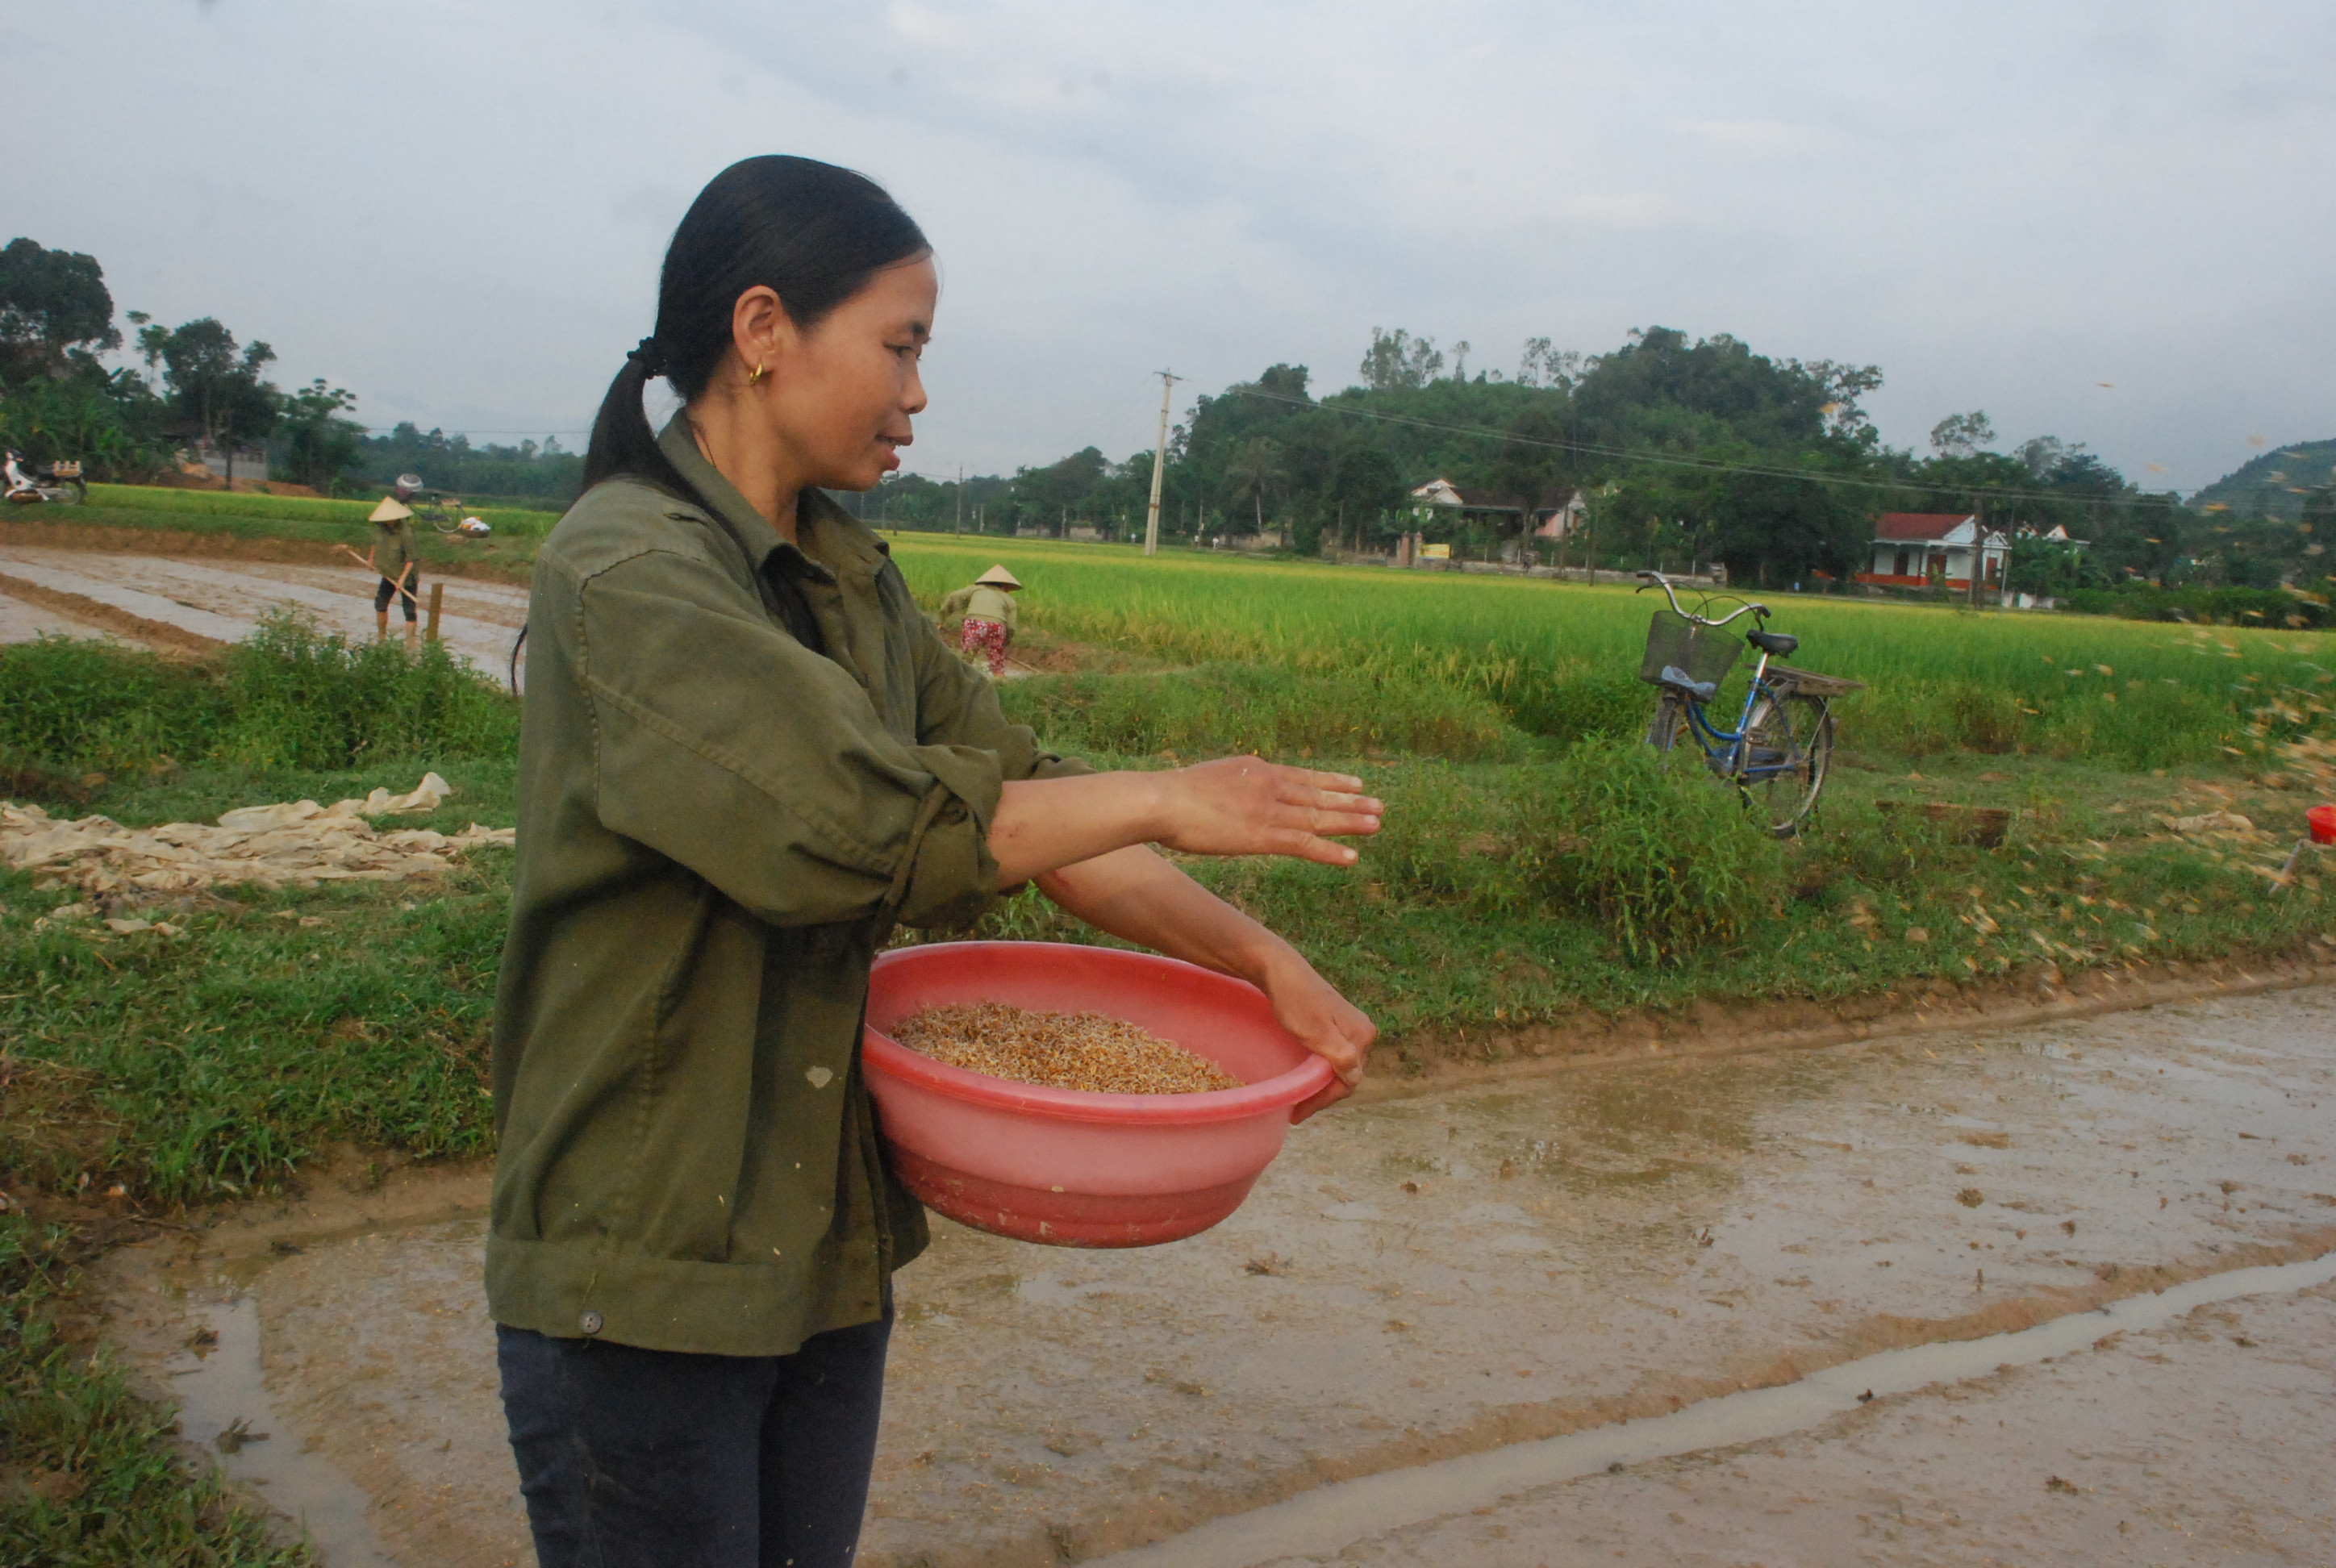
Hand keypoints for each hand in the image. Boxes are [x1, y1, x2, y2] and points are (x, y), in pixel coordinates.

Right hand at [1155, 757, 1381, 867]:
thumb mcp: (1207, 779)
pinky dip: (1330, 851)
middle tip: (1378, 805)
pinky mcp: (1263, 836)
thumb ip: (1227, 784)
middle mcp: (1270, 786)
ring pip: (1319, 818)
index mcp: (1256, 769)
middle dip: (1350, 802)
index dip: (1330, 782)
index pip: (1302, 777)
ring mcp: (1269, 810)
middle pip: (1318, 795)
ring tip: (1377, 824)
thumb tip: (1227, 790)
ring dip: (1350, 822)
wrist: (1162, 800)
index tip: (1353, 784)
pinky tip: (1352, 858)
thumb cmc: (1171, 794)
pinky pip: (1306, 845)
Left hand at [1250, 944, 1375, 1122]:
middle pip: (1346, 1074)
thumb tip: (1355, 1078)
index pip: (1348, 1082)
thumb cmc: (1295, 1001)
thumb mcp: (1316, 1033)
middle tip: (1297, 1109)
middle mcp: (1363, 1031)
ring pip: (1339, 1066)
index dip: (1323, 1100)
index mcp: (1362, 1035)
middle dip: (1323, 1094)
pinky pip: (1334, 1054)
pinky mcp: (1338, 1023)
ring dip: (1321, 1083)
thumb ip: (1340, 1056)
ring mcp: (1351, 1026)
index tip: (1299, 1113)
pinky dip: (1320, 1069)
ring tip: (1300, 1098)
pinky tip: (1307, 1075)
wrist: (1281, 970)